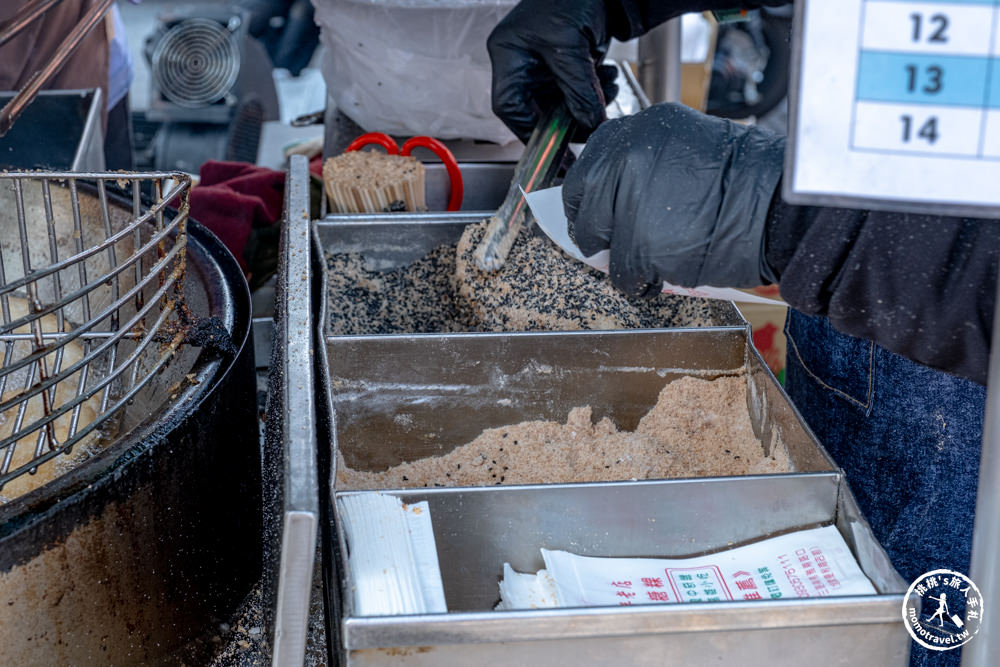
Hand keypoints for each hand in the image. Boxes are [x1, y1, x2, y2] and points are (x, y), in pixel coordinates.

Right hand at [487, 0, 623, 141]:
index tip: (553, 148)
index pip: (509, 106)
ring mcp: (544, 64)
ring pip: (562, 103)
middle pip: (538, 108)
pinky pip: (577, 91)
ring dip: (587, 103)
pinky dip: (595, 91)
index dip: (529, 131)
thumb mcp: (572, 46)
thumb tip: (588, 124)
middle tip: (591, 126)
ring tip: (606, 88)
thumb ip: (579, 89)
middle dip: (568, 117)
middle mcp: (523, 62)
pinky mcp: (566, 64)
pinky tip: (607, 76)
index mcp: (509, 54)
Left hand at [564, 103, 784, 295]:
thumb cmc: (747, 182)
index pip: (590, 164)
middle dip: (592, 228)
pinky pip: (624, 272)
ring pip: (604, 241)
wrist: (778, 208)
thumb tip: (615, 194)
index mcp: (640, 131)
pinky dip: (637, 281)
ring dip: (619, 258)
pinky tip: (657, 275)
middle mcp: (629, 158)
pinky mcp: (640, 244)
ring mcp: (631, 200)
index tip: (592, 211)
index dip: (588, 195)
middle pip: (584, 202)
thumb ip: (647, 163)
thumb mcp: (688, 147)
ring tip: (646, 262)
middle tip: (605, 246)